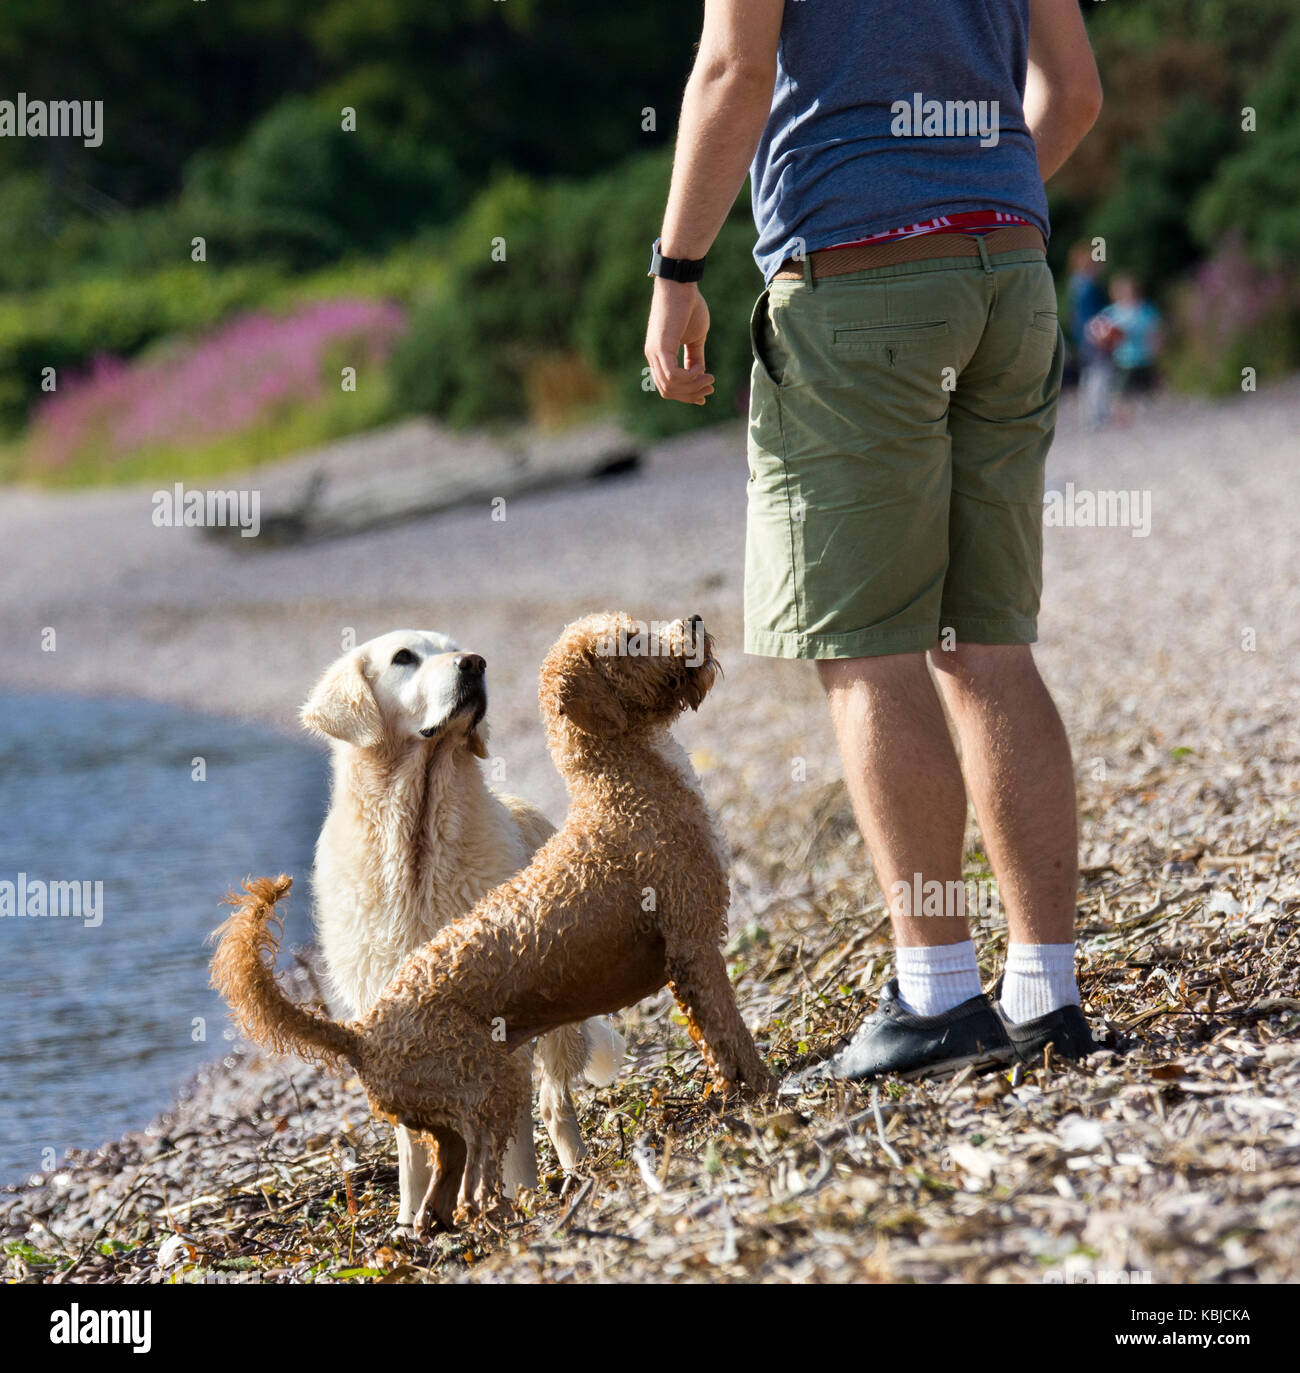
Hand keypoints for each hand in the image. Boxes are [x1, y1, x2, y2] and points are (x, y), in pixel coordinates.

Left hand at [644, 279, 714, 404]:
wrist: (681, 283)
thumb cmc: (688, 306)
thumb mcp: (695, 338)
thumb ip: (695, 357)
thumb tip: (700, 375)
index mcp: (659, 355)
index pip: (667, 386)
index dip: (686, 395)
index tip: (705, 395)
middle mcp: (653, 356)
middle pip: (668, 391)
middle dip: (691, 394)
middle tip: (710, 387)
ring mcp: (654, 352)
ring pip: (670, 386)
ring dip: (693, 386)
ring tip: (709, 377)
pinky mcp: (661, 347)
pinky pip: (672, 375)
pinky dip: (688, 378)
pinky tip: (700, 370)